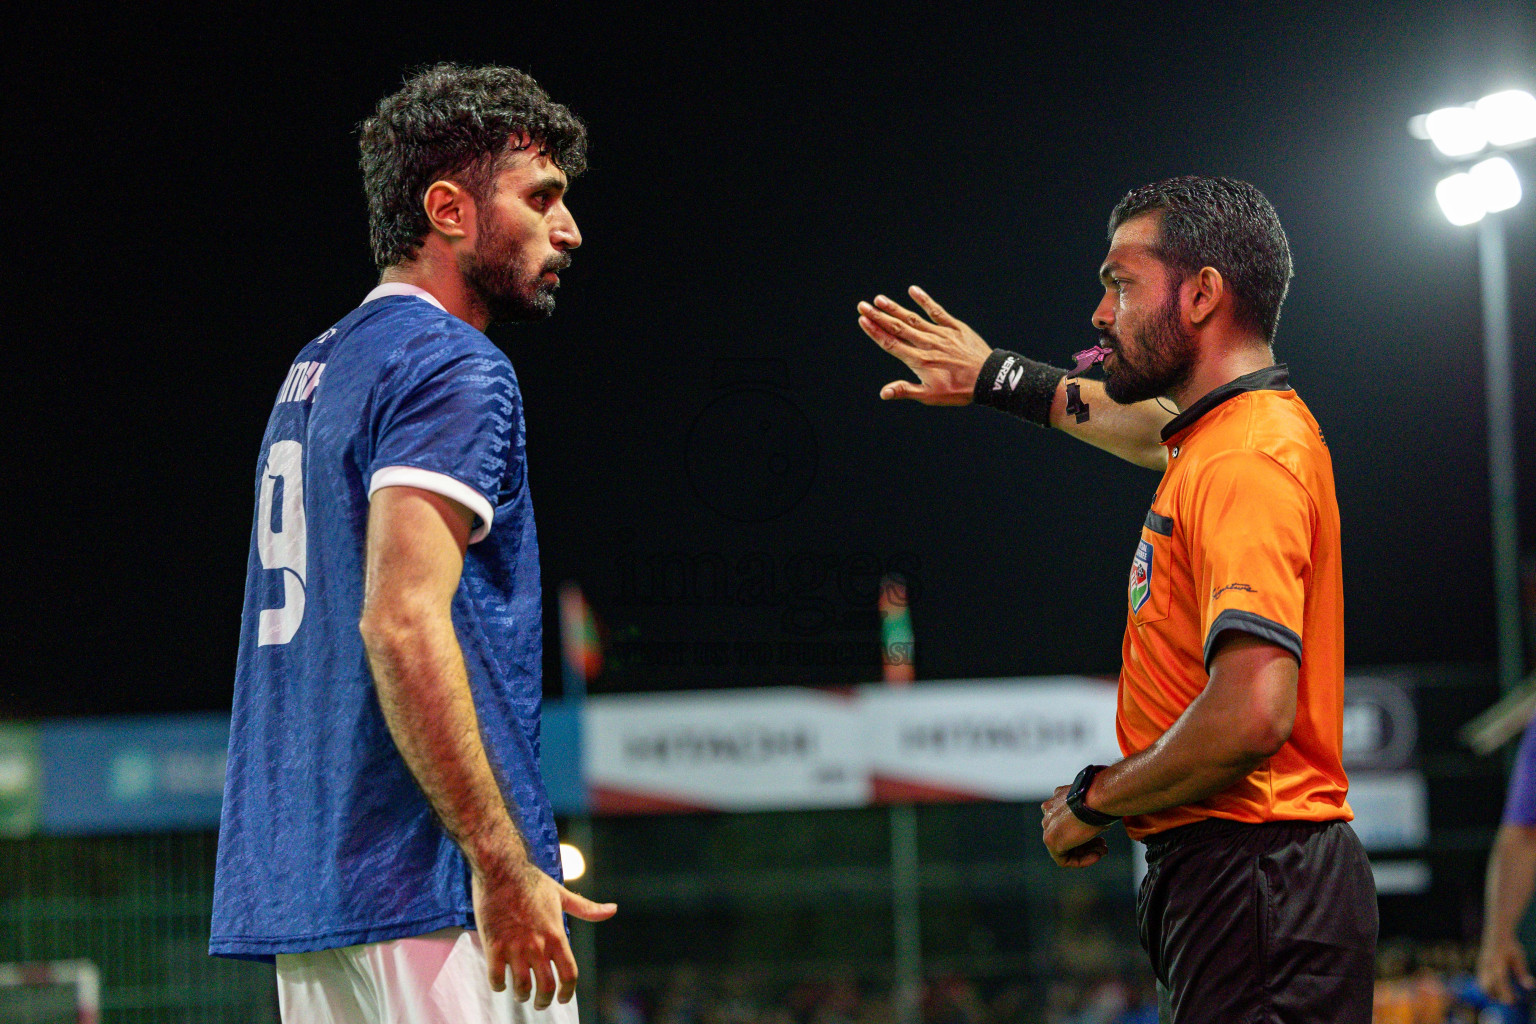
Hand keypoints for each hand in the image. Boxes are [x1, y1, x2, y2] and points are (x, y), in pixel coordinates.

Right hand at [472, 861, 617, 1007]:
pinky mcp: (493, 945)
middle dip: (544, 1001)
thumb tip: (613, 909)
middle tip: (540, 1003)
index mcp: (556, 935)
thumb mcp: (562, 895)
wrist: (501, 868)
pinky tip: (500, 982)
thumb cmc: (532, 881)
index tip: (563, 999)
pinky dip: (498, 985)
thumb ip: (587, 908)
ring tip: (521, 993)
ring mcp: (515, 947)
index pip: (569, 974)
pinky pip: (495, 978)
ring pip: (521, 987)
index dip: (567, 992)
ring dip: (521, 995)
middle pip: (546, 987)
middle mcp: (538, 945)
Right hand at [857, 286, 992, 404]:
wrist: (988, 379)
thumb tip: (883, 393)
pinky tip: (912, 291)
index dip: (875, 332)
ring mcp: (941, 333)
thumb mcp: (930, 396)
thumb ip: (906, 390)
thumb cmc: (959, 390)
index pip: (891, 343)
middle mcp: (927, 344)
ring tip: (880, 299)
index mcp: (919, 360)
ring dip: (895, 308)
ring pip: (913, 318)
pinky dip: (924, 301)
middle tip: (862, 306)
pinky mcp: (955, 327)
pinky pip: (937, 311)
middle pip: (898, 328)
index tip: (863, 320)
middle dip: (878, 317)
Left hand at [1041, 784, 1108, 867]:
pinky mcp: (1050, 840)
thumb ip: (1090, 813)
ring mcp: (1048, 825)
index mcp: (1058, 798)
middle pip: (1066, 834)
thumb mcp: (1094, 803)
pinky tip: (1096, 856)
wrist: (1097, 797)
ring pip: (1065, 847)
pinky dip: (1081, 861)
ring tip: (1103, 851)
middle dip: (1087, 843)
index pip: (1068, 821)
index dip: (1086, 831)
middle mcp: (1050, 810)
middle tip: (1103, 846)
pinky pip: (1063, 858)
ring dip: (1086, 852)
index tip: (1101, 836)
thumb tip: (1100, 823)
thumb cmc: (1101, 797)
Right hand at [1478, 932, 1533, 1003]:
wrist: (1497, 933)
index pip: (1500, 982)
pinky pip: (1482, 981)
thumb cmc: (1510, 946)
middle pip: (1486, 987)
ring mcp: (1481, 966)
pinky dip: (1490, 988)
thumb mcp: (1519, 958)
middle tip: (1509, 1000)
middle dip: (1496, 996)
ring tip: (1505, 995)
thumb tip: (1530, 987)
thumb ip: (1522, 973)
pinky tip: (1500, 987)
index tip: (1513, 1001)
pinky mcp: (1480, 967)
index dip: (1505, 993)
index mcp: (1497, 963)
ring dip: (1492, 993)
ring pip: (1482, 985)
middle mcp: (1487, 965)